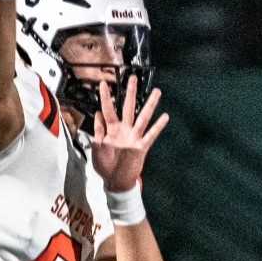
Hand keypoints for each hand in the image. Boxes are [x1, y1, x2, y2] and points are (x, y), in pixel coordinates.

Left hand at [93, 76, 167, 193]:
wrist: (115, 182)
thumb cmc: (105, 166)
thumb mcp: (96, 147)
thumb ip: (97, 131)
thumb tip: (97, 114)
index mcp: (111, 130)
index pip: (108, 109)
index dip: (105, 97)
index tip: (104, 83)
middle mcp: (124, 130)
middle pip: (127, 107)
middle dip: (130, 93)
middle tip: (133, 78)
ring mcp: (134, 137)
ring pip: (143, 117)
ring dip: (150, 105)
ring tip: (156, 92)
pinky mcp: (141, 147)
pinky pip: (151, 134)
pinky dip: (158, 126)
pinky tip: (165, 117)